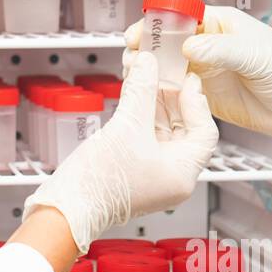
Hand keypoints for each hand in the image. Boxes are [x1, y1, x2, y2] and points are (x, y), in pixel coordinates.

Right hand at [22, 50, 217, 254]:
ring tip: (143, 77)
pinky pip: (144, 137)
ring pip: (161, 131)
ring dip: (152, 103)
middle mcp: (172, 177)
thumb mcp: (126, 126)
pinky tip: (131, 95)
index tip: (184, 78)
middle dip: (170, 97)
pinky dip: (140, 115)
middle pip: (183, 128)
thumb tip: (148, 63)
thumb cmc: (99, 183)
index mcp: (182, 174)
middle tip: (162, 72)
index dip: (195, 100)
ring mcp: (152, 175)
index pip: (204, 130)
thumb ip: (141, 90)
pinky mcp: (133, 170)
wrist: (67, 208)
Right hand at [124, 5, 271, 152]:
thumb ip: (221, 51)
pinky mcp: (204, 94)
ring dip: (150, 69)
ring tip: (136, 75)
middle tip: (131, 56)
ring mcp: (205, 69)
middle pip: (167, 40)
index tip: (140, 33)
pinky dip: (161, 90)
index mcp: (221, 24)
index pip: (180, 15)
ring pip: (167, 64)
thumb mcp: (255, 56)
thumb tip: (188, 47)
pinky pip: (176, 89)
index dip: (157, 23)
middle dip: (147, 46)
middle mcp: (209, 44)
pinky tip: (151, 93)